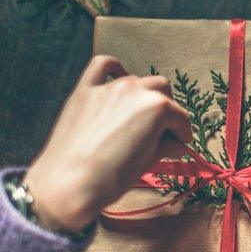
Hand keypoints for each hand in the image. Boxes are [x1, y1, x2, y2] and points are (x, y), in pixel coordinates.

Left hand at [23, 56, 192, 233]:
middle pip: (162, 90)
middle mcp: (135, 90)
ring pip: (136, 80)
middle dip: (165, 110)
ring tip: (136, 118)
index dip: (182, 133)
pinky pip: (102, 66)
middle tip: (160, 132)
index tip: (180, 143)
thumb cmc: (110, 180)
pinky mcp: (85, 90)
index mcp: (157, 108)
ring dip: (142, 96)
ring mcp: (108, 87)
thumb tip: (176, 144)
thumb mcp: (146, 164)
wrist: (68, 185)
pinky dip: (113, 69)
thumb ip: (165, 147)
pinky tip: (116, 82)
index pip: (180, 117)